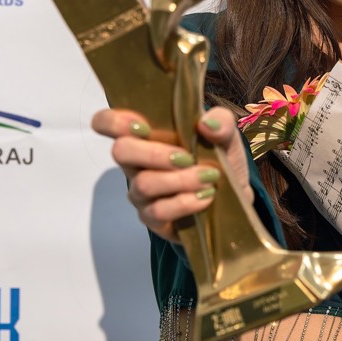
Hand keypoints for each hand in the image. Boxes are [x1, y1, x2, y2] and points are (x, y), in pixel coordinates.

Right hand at [91, 107, 251, 244]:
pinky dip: (185, 202)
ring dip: (179, 180)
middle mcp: (136, 164)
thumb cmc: (219, 161)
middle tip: (187, 158)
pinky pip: (158, 210)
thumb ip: (221, 123)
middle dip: (154, 153)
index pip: (107, 123)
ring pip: (143, 183)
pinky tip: (205, 196)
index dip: (114, 121)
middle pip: (120, 151)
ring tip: (208, 178)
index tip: (143, 126)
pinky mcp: (153, 219)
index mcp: (146, 137)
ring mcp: (142, 193)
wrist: (234, 198)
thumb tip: (206, 123)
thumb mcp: (227, 138)